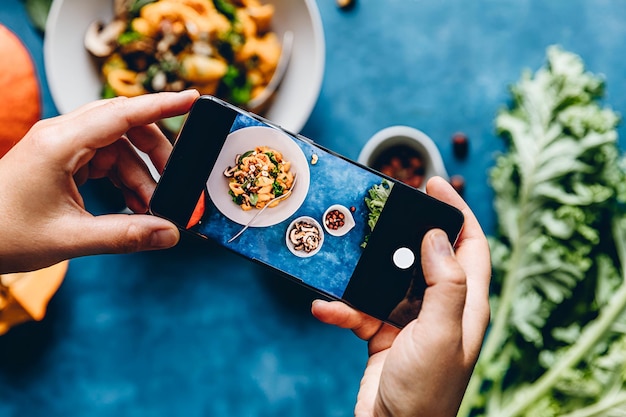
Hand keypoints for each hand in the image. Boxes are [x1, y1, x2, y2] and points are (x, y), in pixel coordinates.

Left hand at [0, 90, 199, 273]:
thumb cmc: (4, 234)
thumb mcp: (70, 238)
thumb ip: (125, 235)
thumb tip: (170, 233)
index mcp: (59, 143)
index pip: (121, 114)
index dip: (160, 105)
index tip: (193, 99)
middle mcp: (61, 135)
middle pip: (125, 126)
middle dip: (155, 154)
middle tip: (176, 184)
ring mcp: (61, 146)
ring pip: (118, 147)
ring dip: (140, 176)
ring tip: (149, 209)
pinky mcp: (62, 159)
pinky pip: (105, 161)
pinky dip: (124, 181)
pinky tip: (132, 207)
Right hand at [311, 176, 490, 416]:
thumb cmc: (426, 391)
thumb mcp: (441, 334)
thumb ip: (446, 284)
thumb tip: (437, 236)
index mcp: (466, 305)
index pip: (471, 246)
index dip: (457, 212)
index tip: (433, 183)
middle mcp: (440, 308)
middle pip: (426, 255)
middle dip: (403, 234)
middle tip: (379, 213)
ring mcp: (410, 321)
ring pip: (387, 280)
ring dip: (363, 274)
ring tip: (343, 259)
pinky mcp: (382, 334)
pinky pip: (360, 311)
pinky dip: (342, 309)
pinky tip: (325, 309)